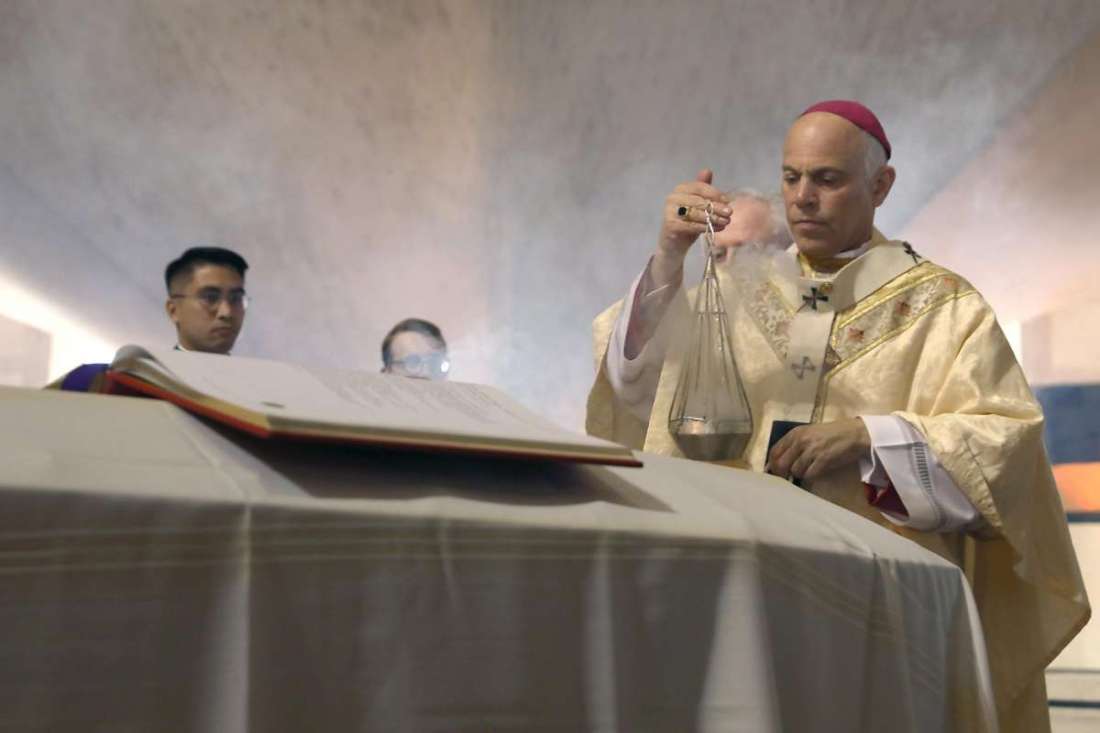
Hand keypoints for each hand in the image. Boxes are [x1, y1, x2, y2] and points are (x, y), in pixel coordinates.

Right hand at [651, 170, 731, 286]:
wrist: (673, 244)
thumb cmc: (688, 222)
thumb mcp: (697, 204)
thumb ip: (702, 189)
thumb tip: (707, 170)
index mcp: (680, 189)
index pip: (699, 187)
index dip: (715, 193)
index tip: (727, 201)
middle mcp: (672, 198)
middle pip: (699, 200)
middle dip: (716, 207)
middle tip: (730, 213)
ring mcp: (669, 211)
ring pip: (696, 213)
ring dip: (713, 218)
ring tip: (726, 222)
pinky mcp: (670, 224)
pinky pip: (692, 225)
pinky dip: (706, 227)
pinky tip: (716, 229)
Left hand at [766, 418, 870, 482]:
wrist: (854, 433)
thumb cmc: (831, 434)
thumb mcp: (809, 433)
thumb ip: (793, 445)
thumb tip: (775, 463)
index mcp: (795, 433)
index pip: (774, 451)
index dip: (772, 464)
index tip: (774, 472)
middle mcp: (801, 441)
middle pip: (781, 464)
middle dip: (783, 473)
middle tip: (789, 477)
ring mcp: (811, 450)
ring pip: (795, 471)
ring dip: (800, 474)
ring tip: (809, 469)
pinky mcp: (823, 459)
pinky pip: (809, 475)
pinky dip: (811, 476)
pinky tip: (817, 471)